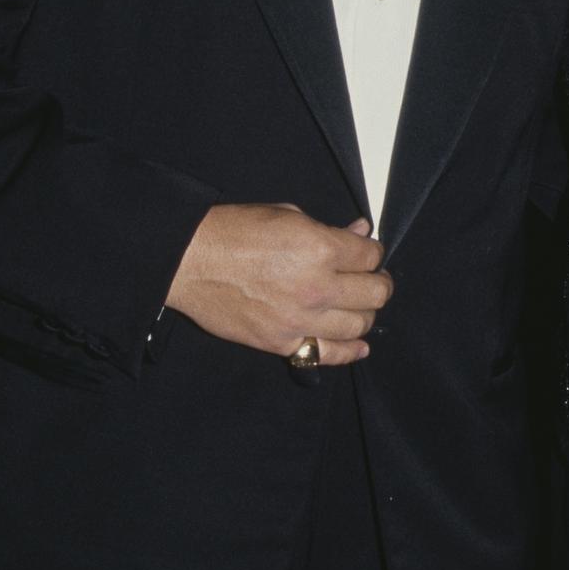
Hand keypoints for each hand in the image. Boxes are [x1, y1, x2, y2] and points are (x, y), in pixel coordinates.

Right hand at [165, 205, 391, 362]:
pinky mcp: (282, 342)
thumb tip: (359, 231)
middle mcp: (317, 287)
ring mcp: (301, 319)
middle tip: (373, 280)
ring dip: (365, 315)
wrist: (188, 261)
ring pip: (358, 325)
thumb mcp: (286, 215)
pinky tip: (359, 346)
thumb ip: (328, 228)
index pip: (371, 256)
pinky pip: (328, 354)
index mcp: (320, 248)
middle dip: (379, 284)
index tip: (368, 254)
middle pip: (374, 294)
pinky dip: (350, 352)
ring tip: (360, 307)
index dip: (373, 252)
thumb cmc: (232, 231)